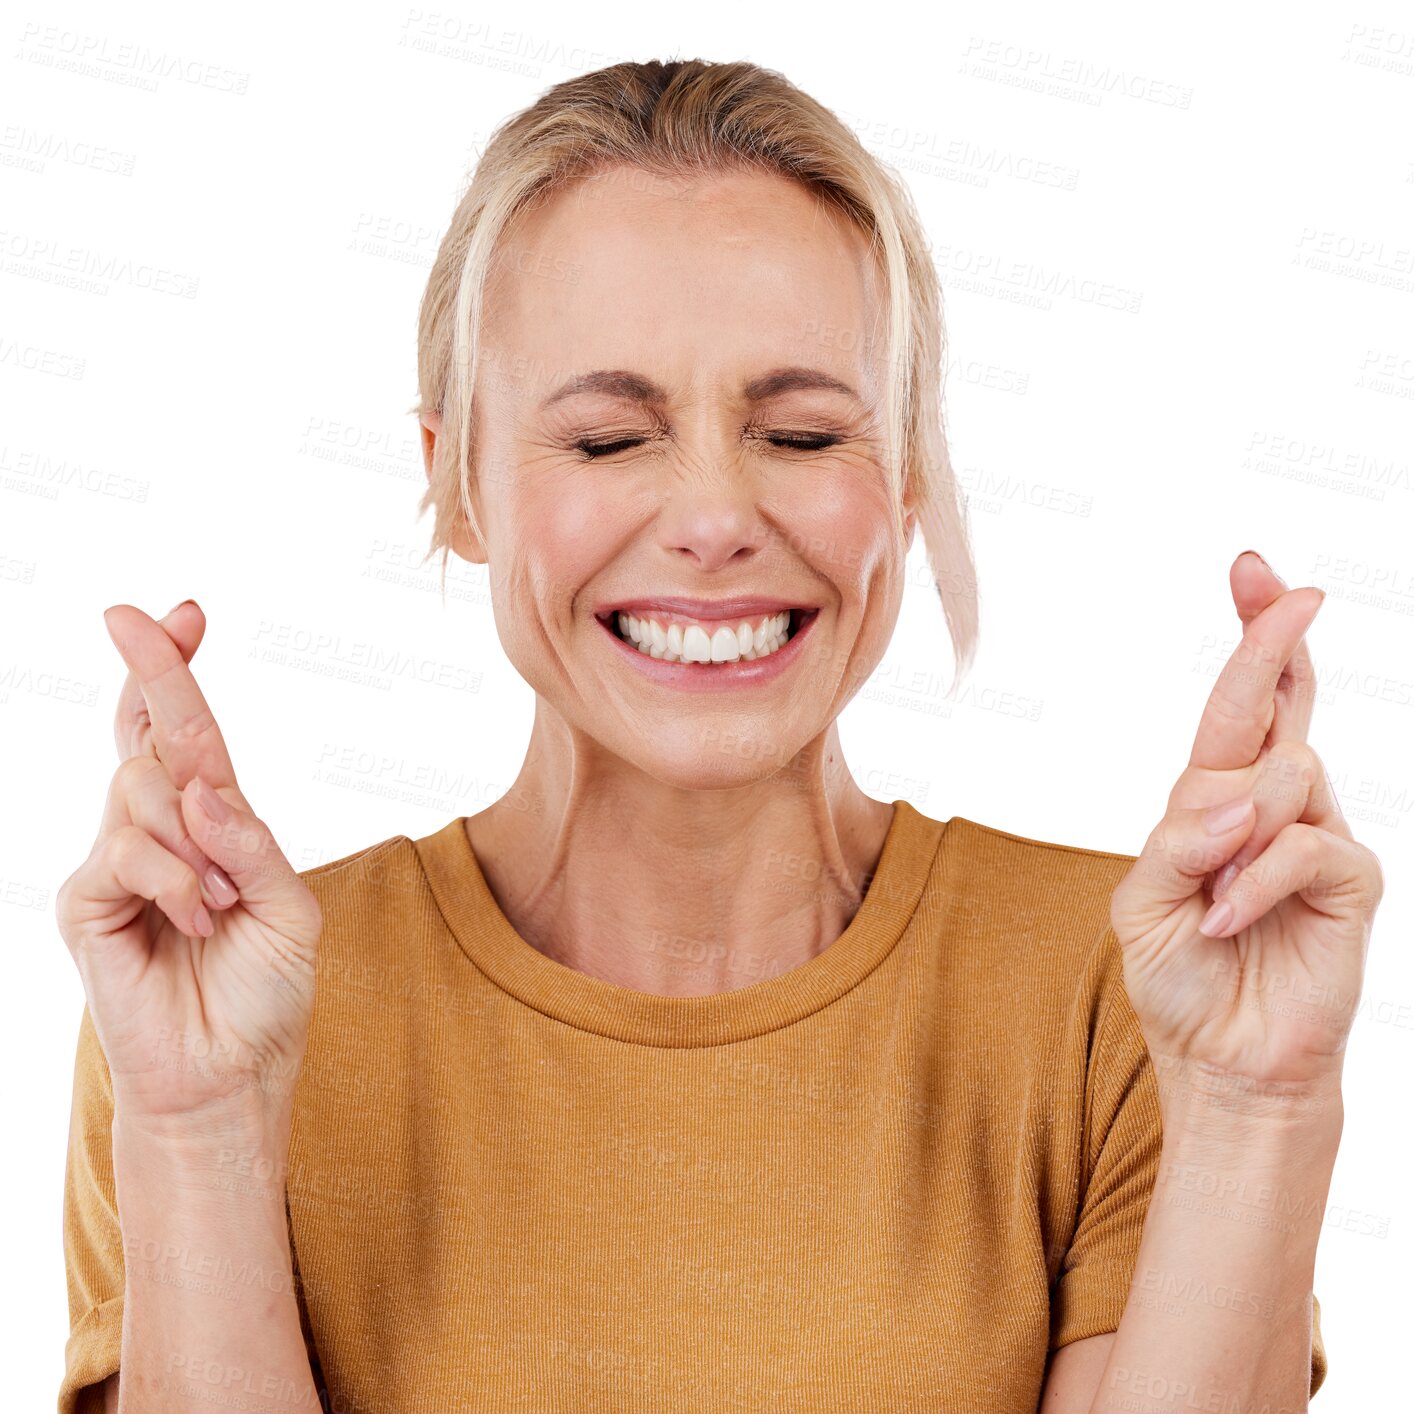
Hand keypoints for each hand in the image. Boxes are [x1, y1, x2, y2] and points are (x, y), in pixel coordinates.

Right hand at [56, 601, 321, 1132]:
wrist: (230, 1071)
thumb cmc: (264, 989)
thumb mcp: (288, 907)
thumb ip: (251, 843)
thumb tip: (202, 787)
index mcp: (211, 822)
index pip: (186, 732)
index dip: (177, 670)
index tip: (184, 612)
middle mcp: (160, 829)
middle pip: (152, 731)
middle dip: (158, 679)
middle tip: (144, 649)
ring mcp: (117, 860)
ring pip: (143, 786)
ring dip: (199, 840)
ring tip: (222, 904)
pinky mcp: (86, 900)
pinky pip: (126, 849)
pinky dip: (176, 878)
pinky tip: (197, 918)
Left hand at [1109, 552, 1383, 1105]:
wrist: (1221, 1060)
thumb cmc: (1181, 975)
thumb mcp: (1146, 903)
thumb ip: (1179, 842)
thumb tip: (1236, 797)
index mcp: (1215, 797)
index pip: (1238, 704)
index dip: (1252, 638)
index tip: (1255, 571)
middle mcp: (1271, 804)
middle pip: (1282, 702)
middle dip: (1274, 640)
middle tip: (1290, 590)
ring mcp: (1315, 835)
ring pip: (1283, 775)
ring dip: (1232, 831)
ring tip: (1212, 896)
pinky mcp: (1350, 880)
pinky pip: (1303, 846)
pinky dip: (1255, 880)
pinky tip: (1227, 918)